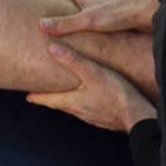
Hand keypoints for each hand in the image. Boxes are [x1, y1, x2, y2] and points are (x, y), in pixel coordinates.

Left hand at [25, 42, 157, 131]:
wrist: (138, 116)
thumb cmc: (116, 94)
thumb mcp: (93, 73)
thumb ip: (73, 61)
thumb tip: (52, 48)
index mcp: (73, 101)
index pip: (48, 100)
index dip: (37, 96)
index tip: (27, 96)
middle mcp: (80, 111)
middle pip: (60, 104)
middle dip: (51, 98)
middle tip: (43, 93)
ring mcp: (93, 116)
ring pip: (75, 108)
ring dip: (67, 100)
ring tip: (66, 93)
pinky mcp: (105, 117)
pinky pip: (89, 110)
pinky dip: (84, 103)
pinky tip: (92, 98)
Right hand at [40, 0, 158, 36]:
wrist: (147, 14)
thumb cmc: (120, 13)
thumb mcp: (87, 20)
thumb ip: (65, 24)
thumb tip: (42, 25)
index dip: (57, 2)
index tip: (46, 10)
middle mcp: (96, 0)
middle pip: (79, 5)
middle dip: (69, 15)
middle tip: (58, 28)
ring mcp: (108, 9)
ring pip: (91, 15)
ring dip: (84, 24)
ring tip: (75, 38)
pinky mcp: (119, 19)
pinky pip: (103, 25)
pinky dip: (97, 32)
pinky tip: (97, 43)